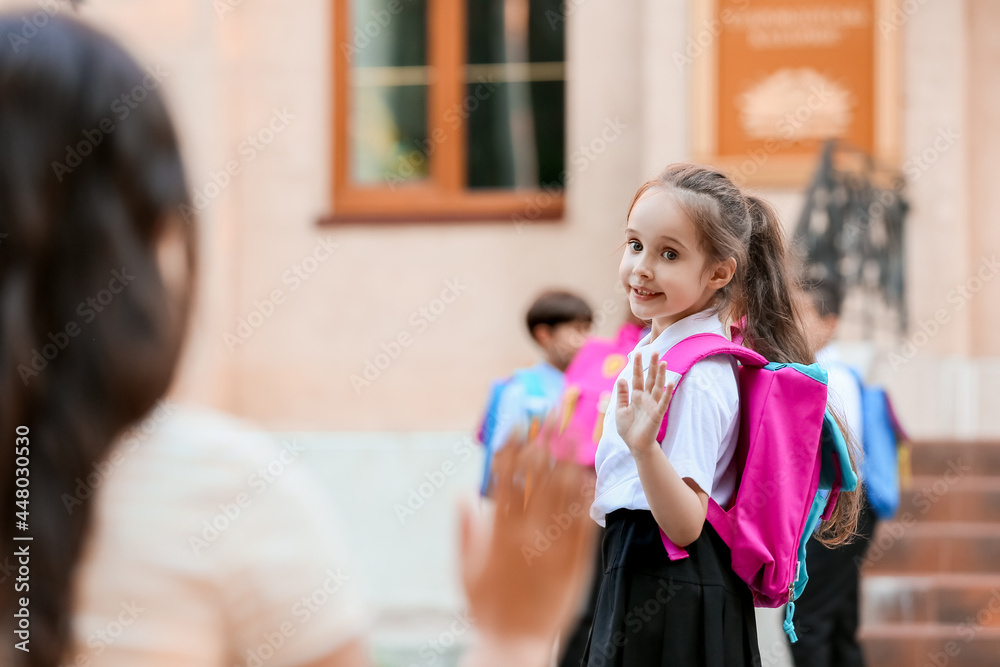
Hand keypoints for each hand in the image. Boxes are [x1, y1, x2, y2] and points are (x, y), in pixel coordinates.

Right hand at [459, 429, 595, 660]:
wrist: (516, 643)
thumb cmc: (486, 607)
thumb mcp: (465, 568)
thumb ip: (465, 529)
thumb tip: (464, 493)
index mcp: (499, 532)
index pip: (506, 477)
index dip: (513, 446)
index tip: (519, 422)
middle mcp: (528, 534)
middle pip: (540, 476)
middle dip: (547, 440)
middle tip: (556, 413)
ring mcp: (554, 546)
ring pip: (565, 494)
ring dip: (570, 460)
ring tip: (577, 433)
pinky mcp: (576, 561)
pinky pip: (584, 523)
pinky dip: (586, 498)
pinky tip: (590, 476)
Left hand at [615, 352, 674, 456]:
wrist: (635, 445)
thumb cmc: (628, 428)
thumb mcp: (620, 410)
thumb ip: (622, 395)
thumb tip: (621, 379)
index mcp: (636, 396)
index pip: (637, 378)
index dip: (637, 366)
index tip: (638, 352)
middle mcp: (646, 398)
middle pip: (650, 378)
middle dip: (652, 365)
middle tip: (655, 351)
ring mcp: (653, 405)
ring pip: (658, 387)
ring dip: (661, 375)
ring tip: (663, 362)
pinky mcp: (657, 414)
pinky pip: (663, 401)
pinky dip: (667, 392)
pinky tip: (670, 382)